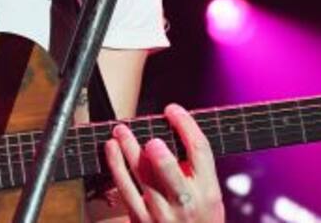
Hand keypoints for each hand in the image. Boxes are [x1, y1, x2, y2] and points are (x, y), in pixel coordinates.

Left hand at [103, 104, 223, 221]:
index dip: (185, 126)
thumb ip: (193, 170)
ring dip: (128, 150)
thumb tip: (168, 135)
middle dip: (160, 156)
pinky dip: (116, 166)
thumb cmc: (199, 221)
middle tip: (150, 140)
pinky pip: (125, 188)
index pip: (200, 151)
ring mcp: (162, 213)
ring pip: (141, 177)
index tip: (172, 109)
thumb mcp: (208, 198)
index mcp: (208, 191)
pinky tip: (111, 149)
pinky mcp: (140, 219)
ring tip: (120, 130)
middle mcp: (186, 203)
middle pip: (171, 173)